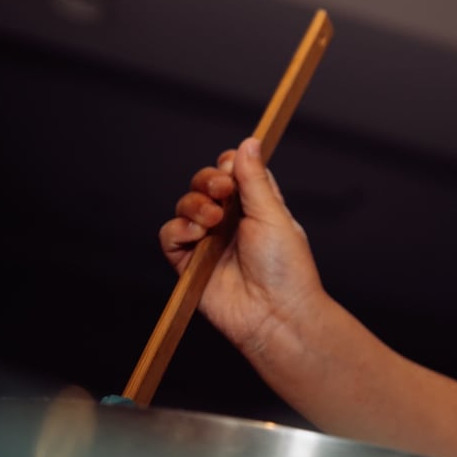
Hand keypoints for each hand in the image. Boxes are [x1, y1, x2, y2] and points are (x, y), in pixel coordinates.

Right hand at [158, 137, 325, 354]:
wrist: (275, 314)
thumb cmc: (286, 268)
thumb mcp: (273, 215)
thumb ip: (254, 180)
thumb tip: (248, 142)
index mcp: (257, 206)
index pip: (233, 172)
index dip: (228, 165)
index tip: (232, 167)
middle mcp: (231, 221)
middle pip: (205, 184)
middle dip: (208, 180)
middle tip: (222, 191)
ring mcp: (209, 241)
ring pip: (185, 205)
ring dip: (194, 204)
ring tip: (213, 220)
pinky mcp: (189, 263)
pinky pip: (170, 235)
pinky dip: (179, 229)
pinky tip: (197, 234)